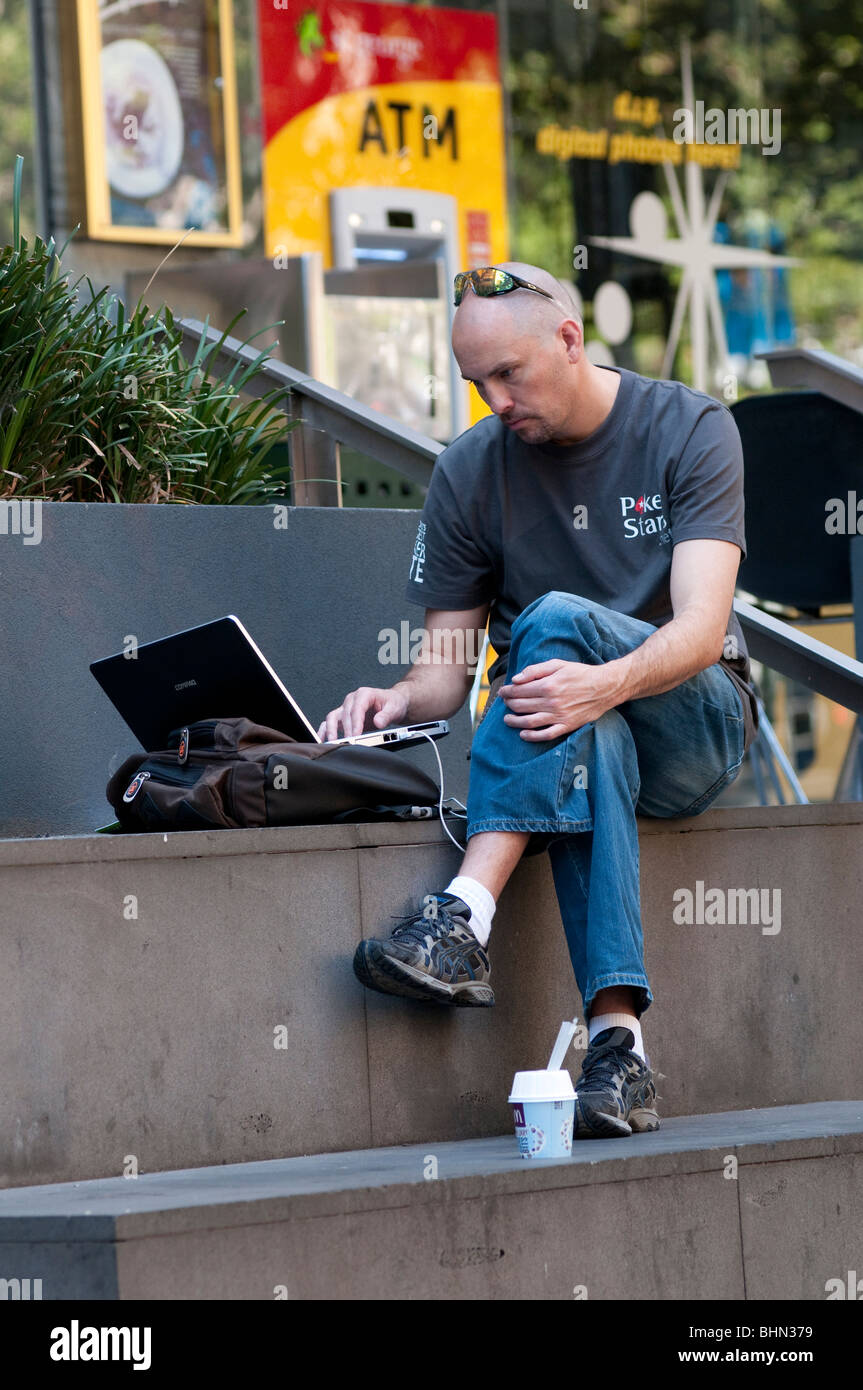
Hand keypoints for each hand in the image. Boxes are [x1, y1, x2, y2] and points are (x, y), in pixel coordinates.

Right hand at [317, 686, 409, 741]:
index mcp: (363, 694)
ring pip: (333, 717)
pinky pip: (329, 723)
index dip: (355, 723)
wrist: (392, 703)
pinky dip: (324, 731)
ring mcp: (345, 708)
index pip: (356, 709)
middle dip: (346, 730)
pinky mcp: (343, 716)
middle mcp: (352, 700)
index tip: (356, 735)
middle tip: (349, 743)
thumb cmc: (392, 703)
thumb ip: (386, 715)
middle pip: (345, 715)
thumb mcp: (394, 708)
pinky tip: (323, 740)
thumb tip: (378, 722)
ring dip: (331, 730)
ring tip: (333, 742)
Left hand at [498, 659, 618, 740]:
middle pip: (521, 706)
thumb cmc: (581, 674)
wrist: (605, 687)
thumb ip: (535, 670)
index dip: (507, 691)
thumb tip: (516, 679)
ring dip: (514, 721)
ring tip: (507, 719)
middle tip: (505, 702)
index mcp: (548, 685)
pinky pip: (546, 734)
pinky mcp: (567, 726)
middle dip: (509, 704)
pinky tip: (523, 734)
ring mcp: (559, 716)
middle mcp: (552, 702)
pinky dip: (532, 737)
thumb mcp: (558, 664)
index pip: (519, 691)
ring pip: (529, 722)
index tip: (503, 691)